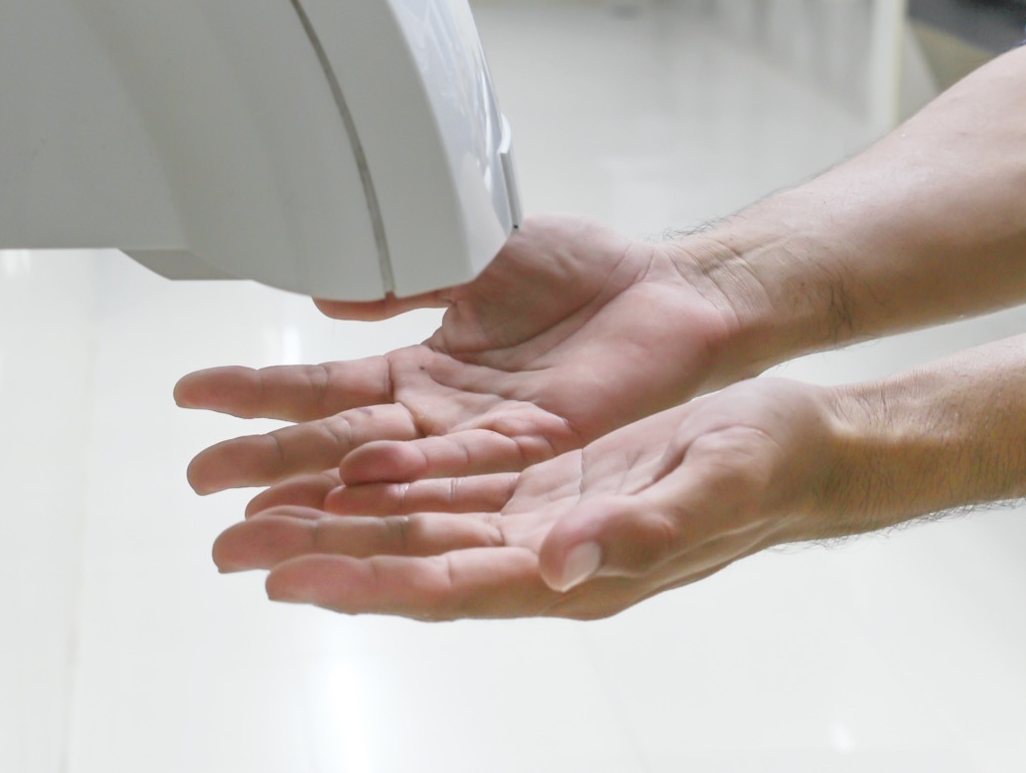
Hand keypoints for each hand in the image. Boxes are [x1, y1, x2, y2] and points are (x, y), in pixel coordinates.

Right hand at [177, 216, 740, 493]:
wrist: (669, 290)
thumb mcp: (469, 255)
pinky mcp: (534, 446)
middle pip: (339, 443)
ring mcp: (483, 438)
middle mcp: (442, 415)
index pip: (324, 388)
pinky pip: (461, 466)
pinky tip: (354, 483)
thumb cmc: (583, 270)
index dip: (259, 393)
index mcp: (423, 370)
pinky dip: (407, 476)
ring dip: (320, 494)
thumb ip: (398, 279)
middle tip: (198, 483)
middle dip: (268, 463)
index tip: (193, 397)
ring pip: (387, 472)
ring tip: (253, 517)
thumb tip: (323, 294)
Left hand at [210, 378, 850, 619]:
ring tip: (261, 506)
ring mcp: (535, 513)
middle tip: (235, 542)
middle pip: (409, 557)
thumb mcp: (713, 491)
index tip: (289, 578)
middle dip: (321, 551)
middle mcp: (539, 548)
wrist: (790, 440)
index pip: (448, 585)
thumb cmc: (765, 470)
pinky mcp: (540, 475)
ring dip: (338, 516)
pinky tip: (343, 469)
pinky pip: (448, 480)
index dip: (366, 583)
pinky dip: (390, 477)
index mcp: (574, 569)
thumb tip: (558, 562)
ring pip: (416, 520)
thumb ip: (637, 532)